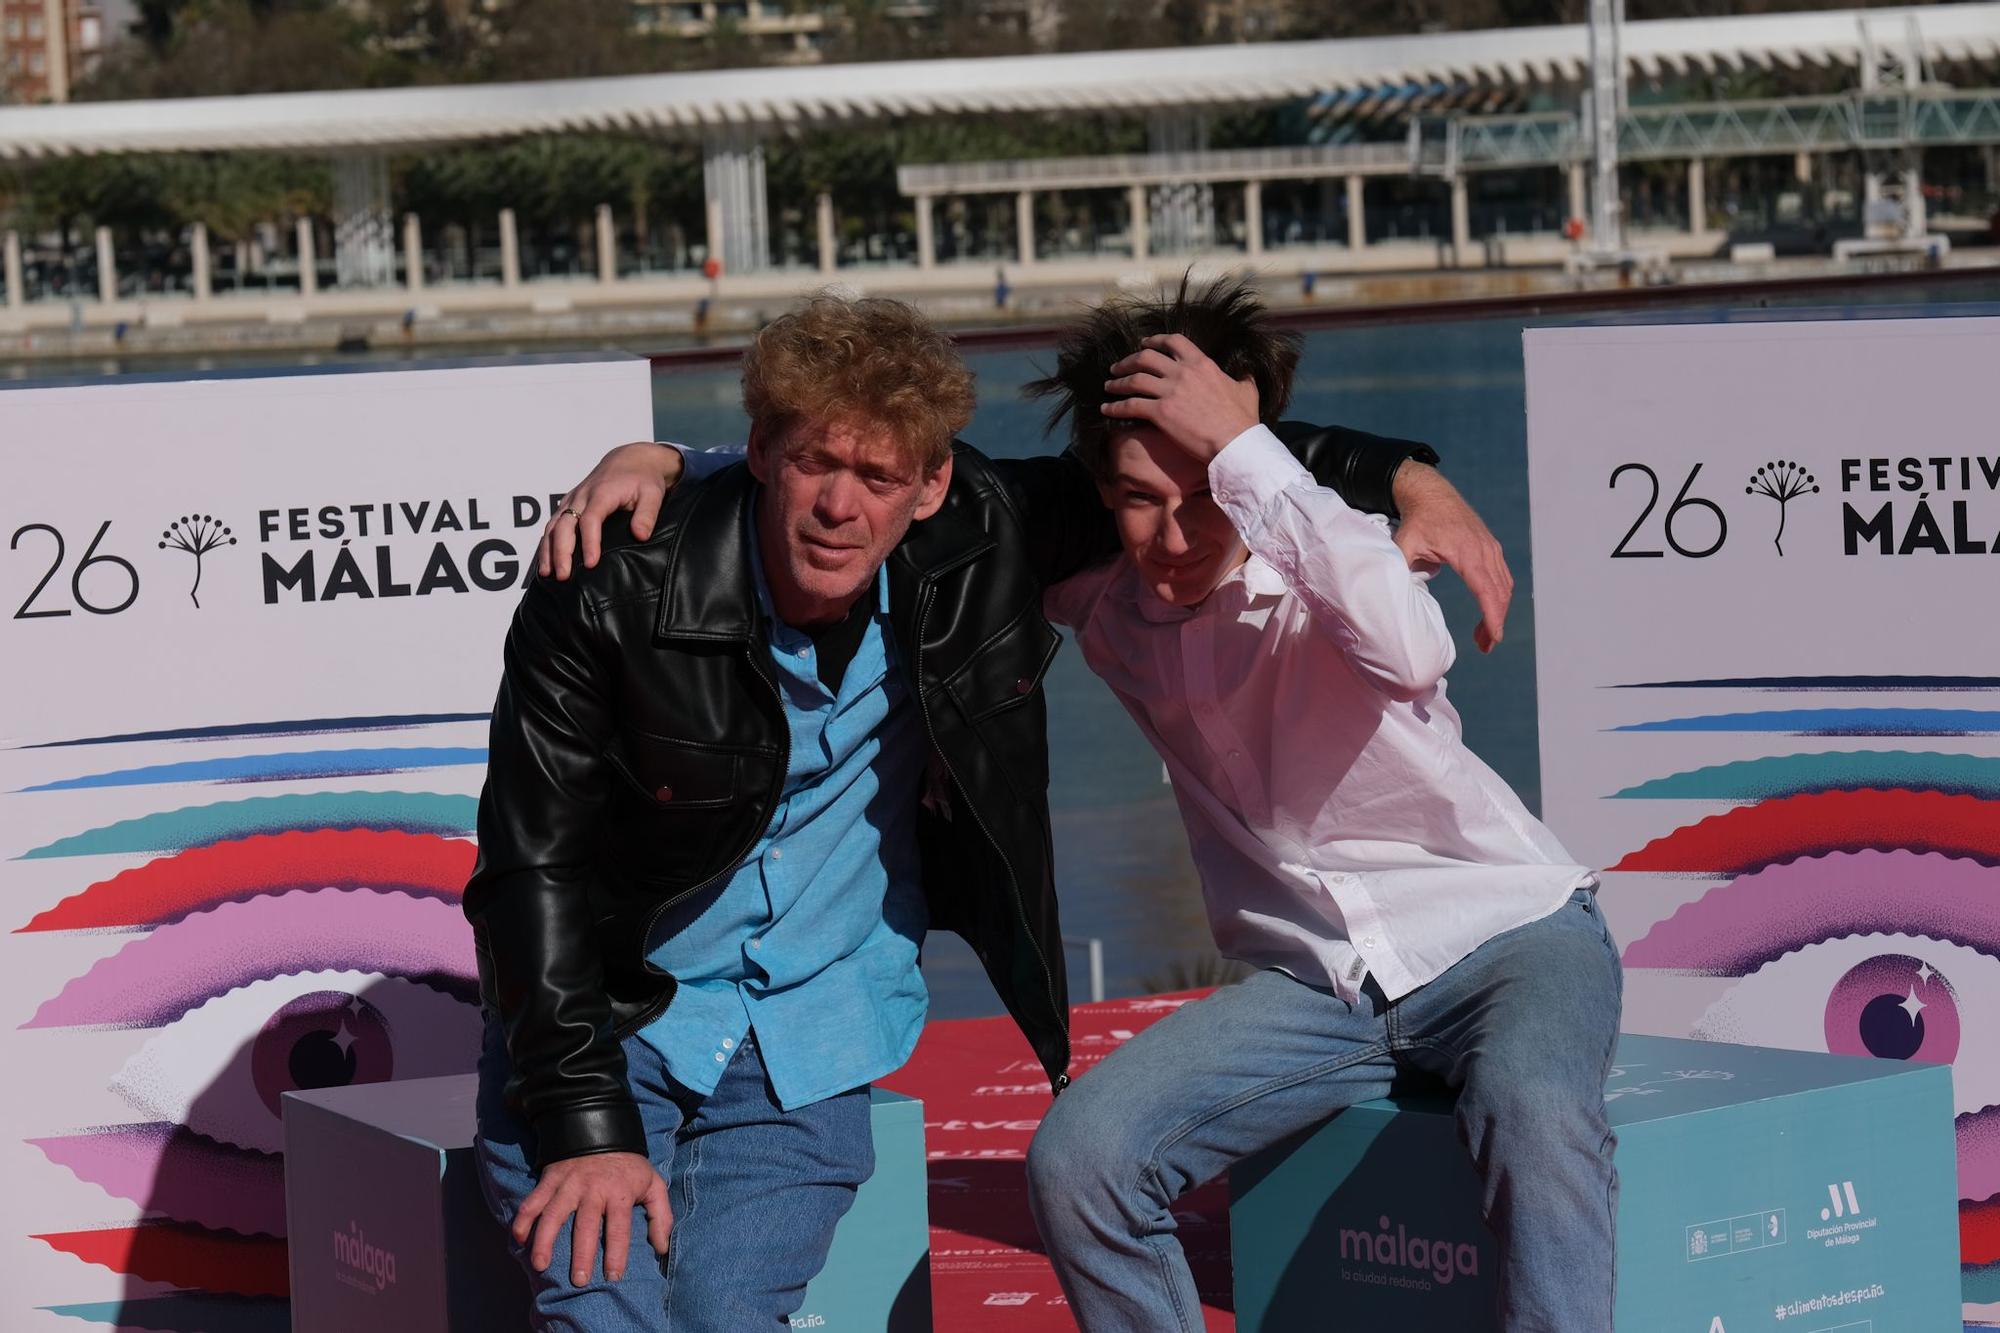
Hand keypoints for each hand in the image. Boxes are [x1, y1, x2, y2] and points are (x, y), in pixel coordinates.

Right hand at [513, 1150, 670, 1285]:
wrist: (600, 1129)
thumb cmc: (629, 1165)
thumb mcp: (653, 1183)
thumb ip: (661, 1215)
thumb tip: (661, 1248)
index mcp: (620, 1192)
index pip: (619, 1227)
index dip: (617, 1253)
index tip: (613, 1276)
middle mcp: (593, 1189)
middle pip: (586, 1225)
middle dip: (582, 1254)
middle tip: (579, 1281)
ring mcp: (569, 1184)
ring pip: (554, 1214)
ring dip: (545, 1240)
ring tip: (540, 1265)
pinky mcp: (550, 1179)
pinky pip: (534, 1200)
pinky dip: (523, 1218)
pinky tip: (519, 1238)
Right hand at [537, 442, 684, 579]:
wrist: (630, 459)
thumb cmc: (643, 478)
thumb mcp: (653, 494)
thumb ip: (647, 515)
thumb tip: (640, 536)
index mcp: (602, 493)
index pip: (590, 519)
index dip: (589, 542)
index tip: (591, 564)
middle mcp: (582, 496)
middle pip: (564, 524)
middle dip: (561, 551)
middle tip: (563, 575)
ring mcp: (572, 500)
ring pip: (552, 525)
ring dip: (548, 549)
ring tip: (547, 573)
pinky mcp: (568, 504)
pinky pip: (552, 524)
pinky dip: (546, 543)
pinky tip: (546, 561)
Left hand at [1100, 334, 1259, 461]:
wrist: (1235, 443)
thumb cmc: (1242, 419)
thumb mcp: (1247, 390)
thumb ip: (1243, 377)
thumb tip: (1246, 373)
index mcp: (1201, 363)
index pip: (1173, 342)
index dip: (1154, 341)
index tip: (1143, 344)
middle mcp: (1182, 372)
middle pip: (1146, 358)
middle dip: (1128, 361)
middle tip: (1118, 367)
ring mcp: (1170, 391)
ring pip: (1134, 380)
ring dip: (1117, 382)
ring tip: (1109, 386)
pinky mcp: (1161, 412)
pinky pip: (1131, 406)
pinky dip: (1115, 407)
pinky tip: (1107, 409)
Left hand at [1391, 462, 1513, 653]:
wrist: (1431, 493)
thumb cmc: (1417, 520)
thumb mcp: (1404, 543)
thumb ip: (1402, 567)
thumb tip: (1393, 595)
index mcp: (1466, 552)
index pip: (1486, 590)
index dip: (1492, 616)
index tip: (1495, 637)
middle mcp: (1484, 550)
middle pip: (1500, 593)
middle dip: (1495, 622)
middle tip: (1485, 647)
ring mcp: (1491, 548)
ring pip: (1504, 586)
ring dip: (1498, 612)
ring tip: (1485, 636)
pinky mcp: (1491, 548)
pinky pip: (1502, 577)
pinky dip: (1499, 597)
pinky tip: (1489, 612)